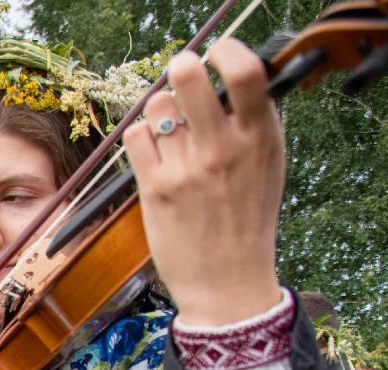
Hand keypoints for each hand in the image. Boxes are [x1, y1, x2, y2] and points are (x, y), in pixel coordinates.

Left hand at [123, 40, 284, 325]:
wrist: (228, 282)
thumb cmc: (247, 222)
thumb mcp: (267, 167)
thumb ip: (250, 125)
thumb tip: (224, 86)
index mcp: (261, 137)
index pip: (246, 72)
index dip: (225, 53)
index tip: (215, 57)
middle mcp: (224, 148)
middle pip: (189, 78)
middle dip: (180, 70)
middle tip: (180, 78)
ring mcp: (188, 168)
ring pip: (158, 106)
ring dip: (159, 109)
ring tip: (169, 129)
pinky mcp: (156, 188)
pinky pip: (136, 137)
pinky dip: (140, 136)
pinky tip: (151, 151)